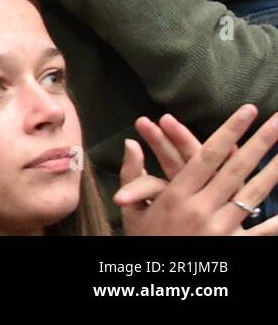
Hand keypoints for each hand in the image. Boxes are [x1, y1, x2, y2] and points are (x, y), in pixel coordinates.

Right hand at [116, 105, 277, 235]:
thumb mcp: (133, 211)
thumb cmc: (145, 243)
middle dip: (260, 142)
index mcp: (175, 195)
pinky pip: (262, 231)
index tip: (247, 112)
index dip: (229, 131)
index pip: (208, 155)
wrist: (156, 282)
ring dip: (273, 171)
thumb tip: (131, 145)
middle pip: (236, 168)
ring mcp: (219, 228)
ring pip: (252, 194)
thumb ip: (133, 177)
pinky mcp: (233, 246)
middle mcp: (200, 208)